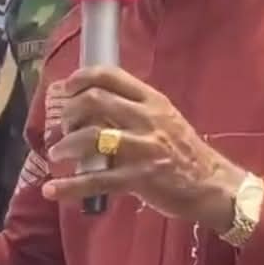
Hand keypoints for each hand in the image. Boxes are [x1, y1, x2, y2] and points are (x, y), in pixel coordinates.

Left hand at [43, 66, 243, 231]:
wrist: (211, 184)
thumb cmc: (184, 151)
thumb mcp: (165, 119)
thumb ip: (133, 109)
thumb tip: (91, 104)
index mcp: (153, 101)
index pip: (111, 75)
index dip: (81, 78)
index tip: (67, 89)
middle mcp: (147, 119)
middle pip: (95, 100)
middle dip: (69, 112)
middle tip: (63, 126)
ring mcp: (143, 148)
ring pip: (92, 137)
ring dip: (65, 145)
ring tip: (58, 153)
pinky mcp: (139, 178)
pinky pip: (97, 180)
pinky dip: (69, 186)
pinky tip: (52, 190)